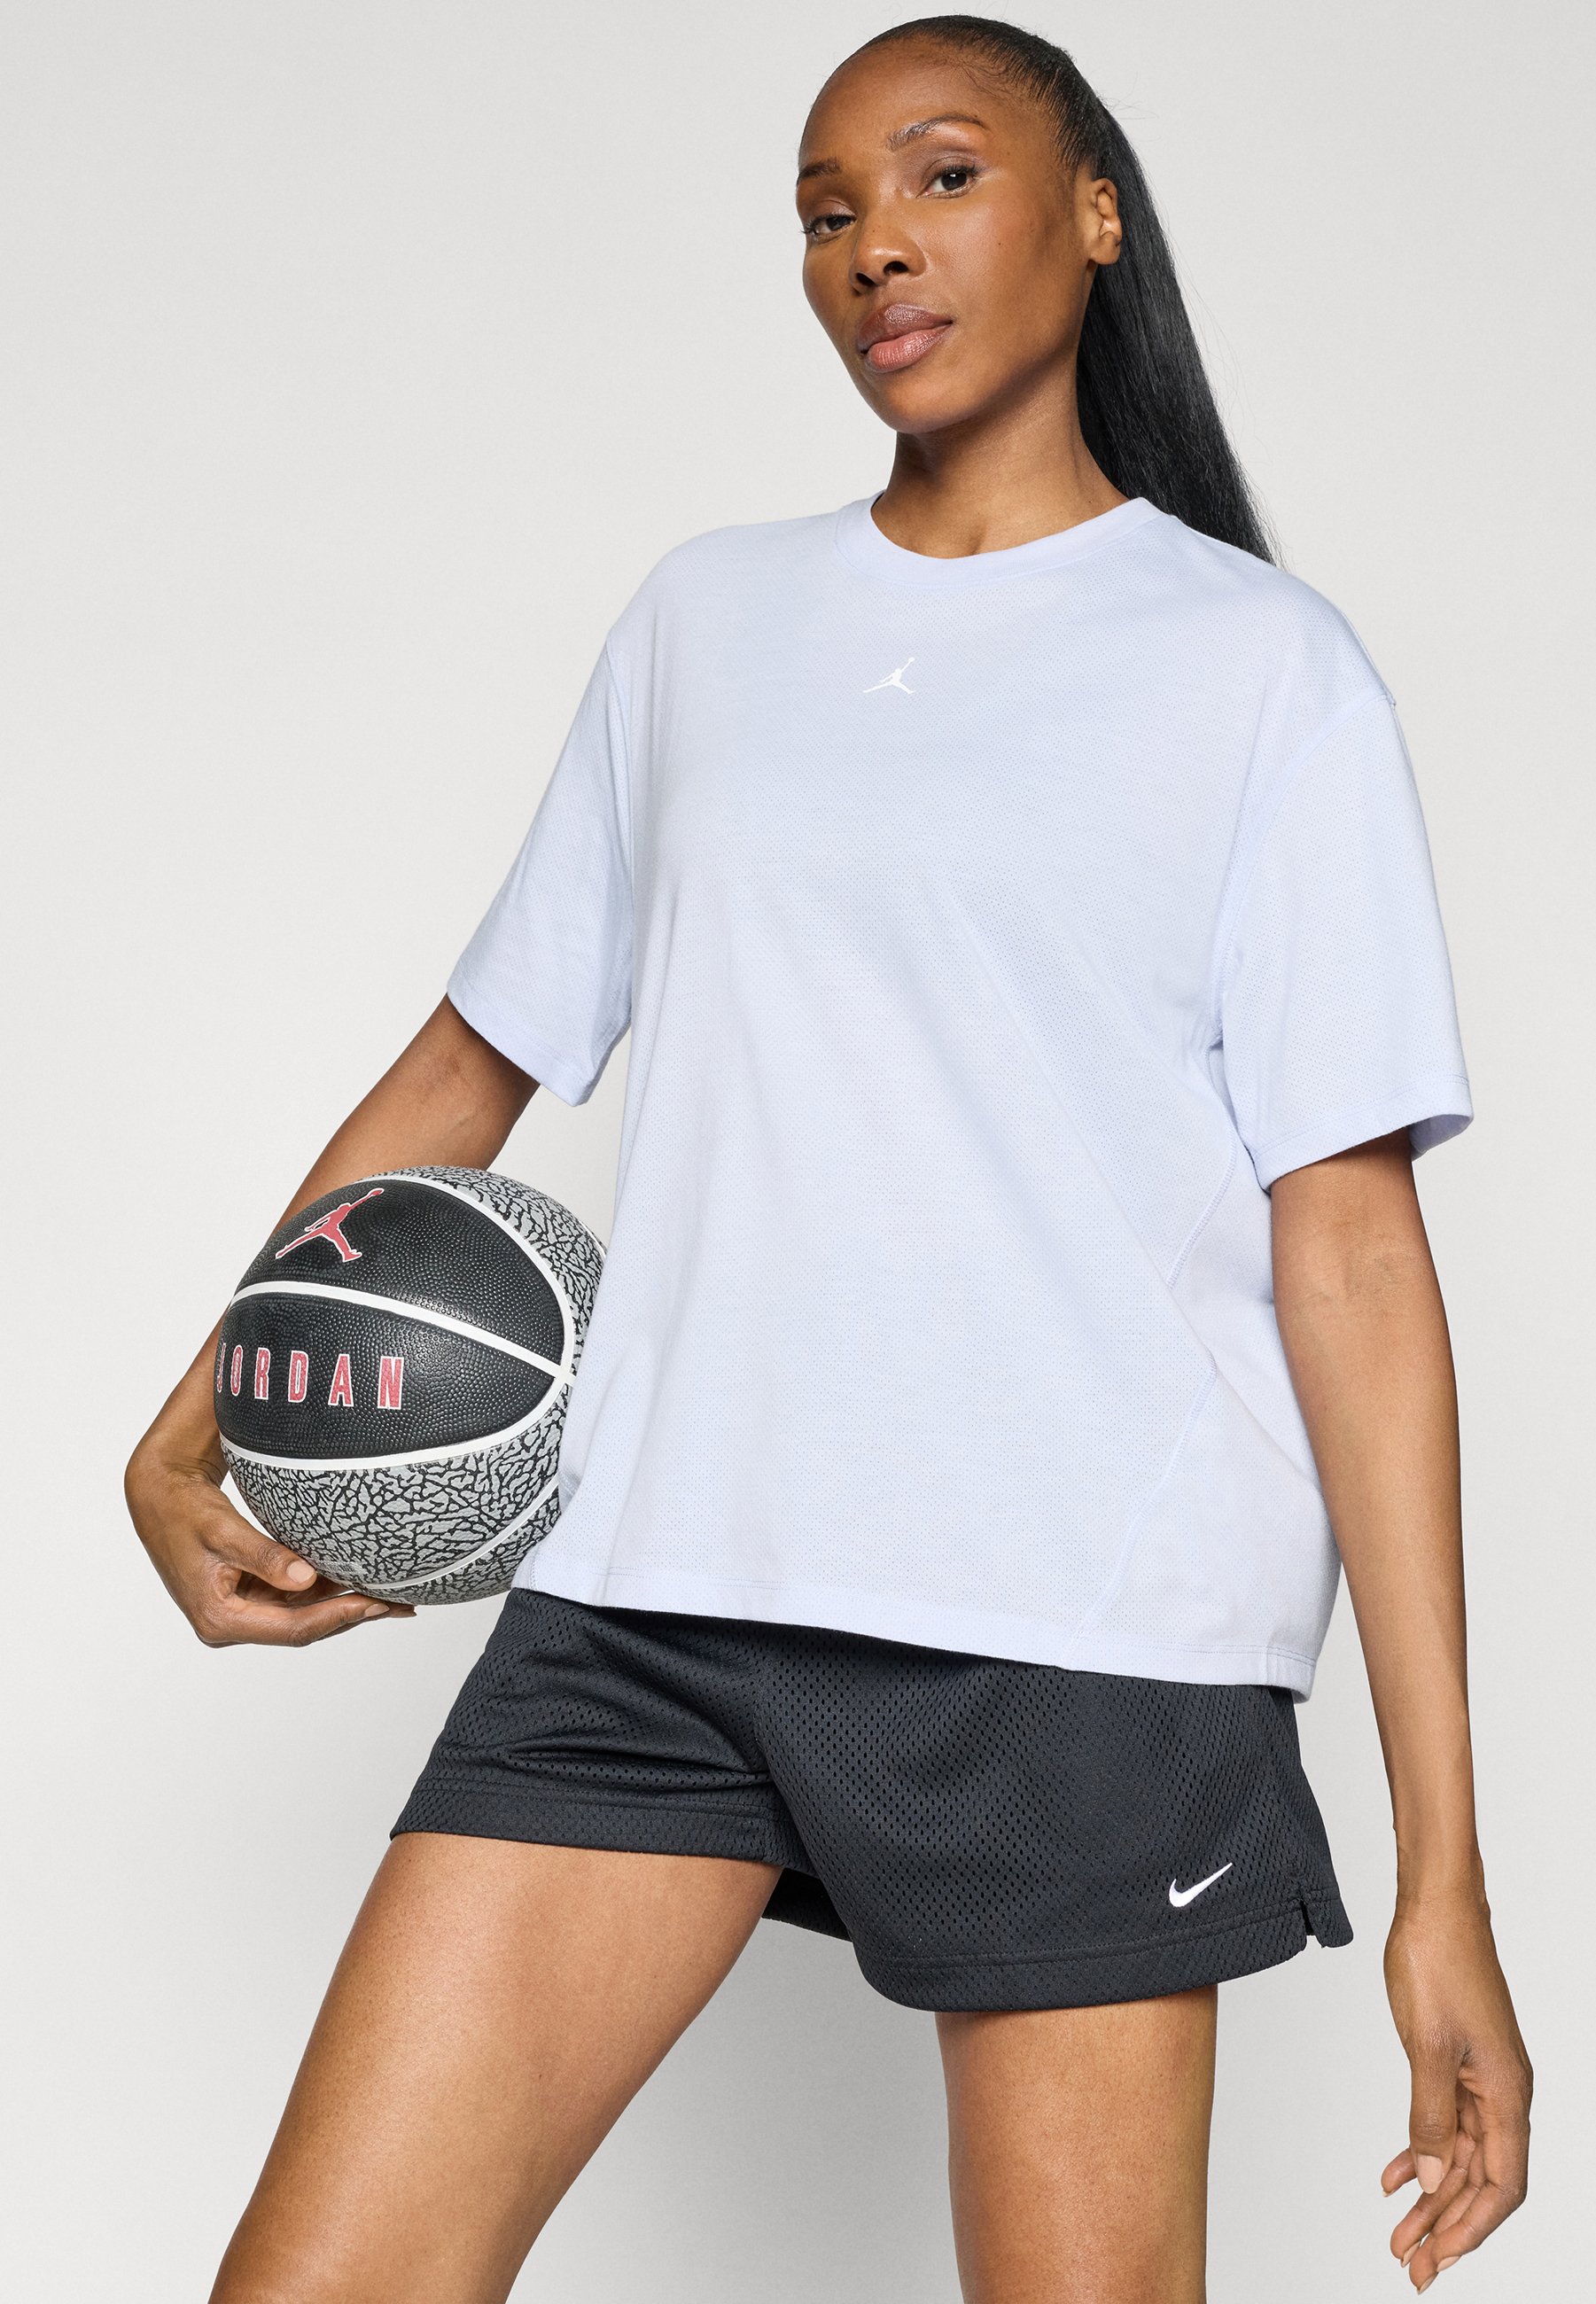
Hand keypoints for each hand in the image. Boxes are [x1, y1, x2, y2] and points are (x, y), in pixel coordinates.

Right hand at [126, 1424, 413, 1645]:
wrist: (157, 1496)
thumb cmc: (183, 1511)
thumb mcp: (222, 1530)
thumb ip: (263, 1555)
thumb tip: (307, 1579)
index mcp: (220, 1619)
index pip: (292, 1627)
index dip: (337, 1616)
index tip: (375, 1604)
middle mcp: (231, 1623)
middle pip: (303, 1626)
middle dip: (352, 1614)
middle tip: (400, 1605)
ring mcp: (241, 1609)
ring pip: (303, 1613)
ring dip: (344, 1604)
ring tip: (392, 1598)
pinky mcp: (249, 1592)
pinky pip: (295, 1597)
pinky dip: (326, 1590)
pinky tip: (358, 1581)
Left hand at [1381, 1886, 1530, 2288]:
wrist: (1435, 1903)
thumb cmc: (1437, 1959)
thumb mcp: (1426, 2045)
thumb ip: (1431, 2116)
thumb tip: (1437, 2178)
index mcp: (1507, 2092)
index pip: (1502, 2184)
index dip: (1472, 2227)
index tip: (1439, 2260)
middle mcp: (1502, 2091)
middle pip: (1483, 2178)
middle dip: (1447, 2225)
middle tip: (1410, 2264)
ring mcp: (1482, 2076)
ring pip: (1463, 2155)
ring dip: (1432, 2195)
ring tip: (1398, 2232)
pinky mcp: (1460, 2060)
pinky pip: (1447, 2122)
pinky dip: (1423, 2151)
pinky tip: (1396, 2175)